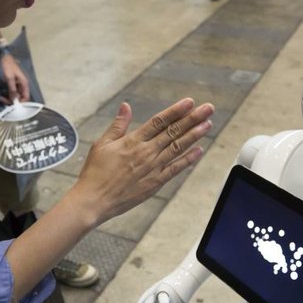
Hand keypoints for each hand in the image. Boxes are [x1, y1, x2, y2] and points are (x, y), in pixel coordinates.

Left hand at [0, 53, 29, 103]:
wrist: (4, 57)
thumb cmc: (8, 66)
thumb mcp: (9, 78)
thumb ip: (12, 89)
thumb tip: (14, 100)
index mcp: (24, 83)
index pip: (26, 97)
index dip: (21, 103)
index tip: (13, 106)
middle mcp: (22, 86)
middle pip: (20, 98)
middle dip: (12, 101)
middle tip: (3, 100)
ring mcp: (17, 85)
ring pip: (15, 96)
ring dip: (8, 98)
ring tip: (1, 97)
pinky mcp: (12, 85)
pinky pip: (11, 93)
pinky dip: (7, 95)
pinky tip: (1, 95)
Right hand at [71, 98, 213, 225]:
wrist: (94, 200)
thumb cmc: (95, 173)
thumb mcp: (102, 144)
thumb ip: (118, 125)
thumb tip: (126, 106)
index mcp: (133, 141)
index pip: (159, 121)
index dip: (176, 110)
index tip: (190, 102)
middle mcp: (146, 152)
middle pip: (174, 132)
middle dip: (192, 119)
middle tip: (208, 109)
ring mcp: (152, 168)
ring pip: (178, 148)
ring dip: (194, 135)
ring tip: (208, 124)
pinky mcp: (155, 182)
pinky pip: (175, 169)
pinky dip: (188, 159)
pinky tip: (199, 151)